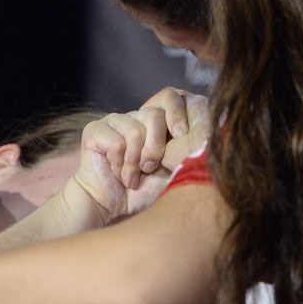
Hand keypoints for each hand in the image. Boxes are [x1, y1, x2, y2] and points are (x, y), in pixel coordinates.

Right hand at [71, 89, 211, 220]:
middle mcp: (136, 116)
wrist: (109, 206)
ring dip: (135, 162)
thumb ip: (186, 153)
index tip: (180, 135)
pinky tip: (117, 173)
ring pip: (136, 130)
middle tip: (149, 168)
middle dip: (155, 147)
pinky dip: (120, 164)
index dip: (177, 113)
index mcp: (156, 123)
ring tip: (131, 177)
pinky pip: (116, 142)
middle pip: (155, 115)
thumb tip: (207, 138)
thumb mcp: (171, 173)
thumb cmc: (142, 191)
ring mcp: (115, 121)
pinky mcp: (95, 129)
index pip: (170, 98)